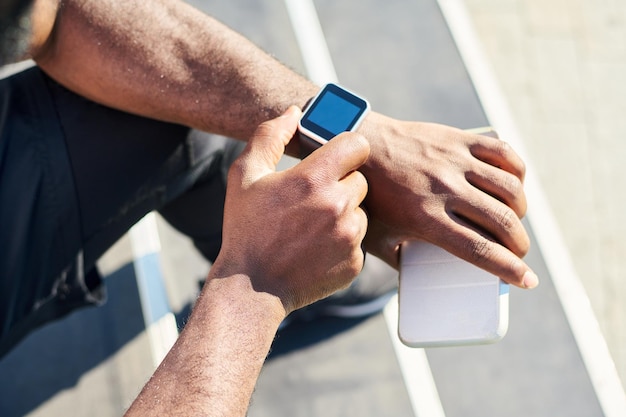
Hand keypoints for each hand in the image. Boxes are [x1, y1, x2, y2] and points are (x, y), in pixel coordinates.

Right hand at [214, 106, 370, 313]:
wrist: (251, 286)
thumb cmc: (246, 228)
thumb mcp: (245, 175)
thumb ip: (270, 136)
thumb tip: (294, 113)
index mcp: (314, 179)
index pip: (357, 145)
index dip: (346, 149)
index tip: (336, 158)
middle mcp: (338, 205)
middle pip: (359, 180)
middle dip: (340, 185)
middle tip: (310, 200)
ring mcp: (349, 237)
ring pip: (360, 211)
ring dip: (342, 214)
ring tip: (310, 227)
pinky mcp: (355, 262)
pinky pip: (358, 241)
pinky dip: (342, 242)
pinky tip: (315, 248)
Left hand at [360, 114, 537, 288]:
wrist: (360, 147)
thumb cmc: (370, 197)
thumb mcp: (378, 237)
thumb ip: (401, 261)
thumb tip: (424, 282)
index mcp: (424, 217)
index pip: (478, 249)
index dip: (509, 269)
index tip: (527, 281)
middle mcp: (443, 188)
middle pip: (501, 222)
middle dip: (519, 245)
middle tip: (518, 253)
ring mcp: (454, 161)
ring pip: (509, 189)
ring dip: (520, 211)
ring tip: (512, 221)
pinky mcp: (458, 139)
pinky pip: (504, 153)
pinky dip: (517, 172)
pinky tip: (513, 185)